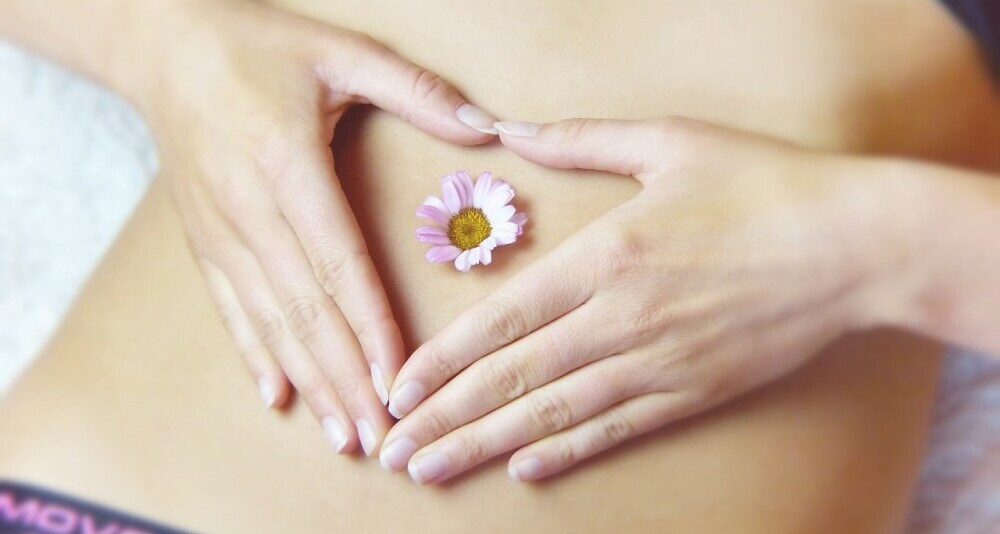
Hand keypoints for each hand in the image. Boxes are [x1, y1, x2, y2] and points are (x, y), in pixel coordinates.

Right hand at [143, 1, 497, 454]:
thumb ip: (415, 91)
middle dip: (348, 378)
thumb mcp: (339, 50)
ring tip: (344, 433)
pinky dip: (256, 355)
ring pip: (271, 321)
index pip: (339, 263)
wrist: (159, 45)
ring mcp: (219, 230)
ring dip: (311, 381)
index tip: (399, 380)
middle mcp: (248, 208)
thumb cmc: (255, 45)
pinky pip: (230, 309)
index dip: (372, 327)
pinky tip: (278, 396)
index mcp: (286, 164)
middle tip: (383, 436)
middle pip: (306, 310)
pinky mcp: (202, 240)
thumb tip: (487, 128)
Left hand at [379, 117, 903, 481]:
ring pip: (554, 414)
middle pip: (513, 377)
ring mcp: (658, 362)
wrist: (853, 244)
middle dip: (445, 418)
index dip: (443, 360)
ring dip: (486, 446)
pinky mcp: (694, 391)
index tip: (399, 388)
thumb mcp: (668, 141)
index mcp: (606, 255)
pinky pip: (617, 429)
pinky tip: (524, 470)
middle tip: (392, 449)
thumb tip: (509, 127)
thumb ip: (580, 138)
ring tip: (432, 469)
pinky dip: (566, 451)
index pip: (503, 319)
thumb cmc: (761, 183)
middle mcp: (622, 318)